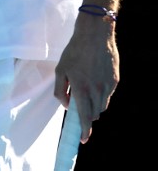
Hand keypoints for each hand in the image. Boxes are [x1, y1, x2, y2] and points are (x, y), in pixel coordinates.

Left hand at [52, 15, 119, 142]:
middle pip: (94, 114)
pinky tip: (94, 81)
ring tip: (85, 90)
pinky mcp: (115, 80)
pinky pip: (108, 95)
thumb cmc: (74, 52)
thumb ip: (60, 90)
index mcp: (81, 88)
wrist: (95, 35)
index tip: (83, 140)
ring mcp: (108, 86)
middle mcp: (96, 90)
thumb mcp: (60, 70)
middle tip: (79, 108)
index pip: (84, 116)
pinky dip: (100, 95)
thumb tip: (66, 105)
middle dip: (86, 116)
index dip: (84, 130)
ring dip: (94, 105)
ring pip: (102, 105)